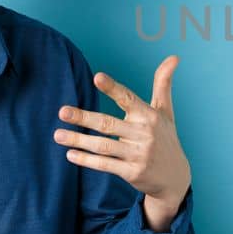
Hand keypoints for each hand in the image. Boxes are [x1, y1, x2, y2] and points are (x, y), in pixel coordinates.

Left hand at [55, 56, 191, 208]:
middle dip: (84, 117)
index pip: (129, 99)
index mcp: (150, 116)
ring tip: (58, 134)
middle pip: (108, 124)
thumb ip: (163, 84)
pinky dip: (86, 160)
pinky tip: (70, 154)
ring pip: (103, 146)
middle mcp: (145, 134)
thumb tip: (174, 56)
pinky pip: (105, 165)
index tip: (97, 77)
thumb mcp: (166, 112)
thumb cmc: (165, 138)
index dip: (113, 88)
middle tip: (62, 111)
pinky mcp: (132, 173)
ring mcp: (138, 155)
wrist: (175, 177)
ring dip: (78, 140)